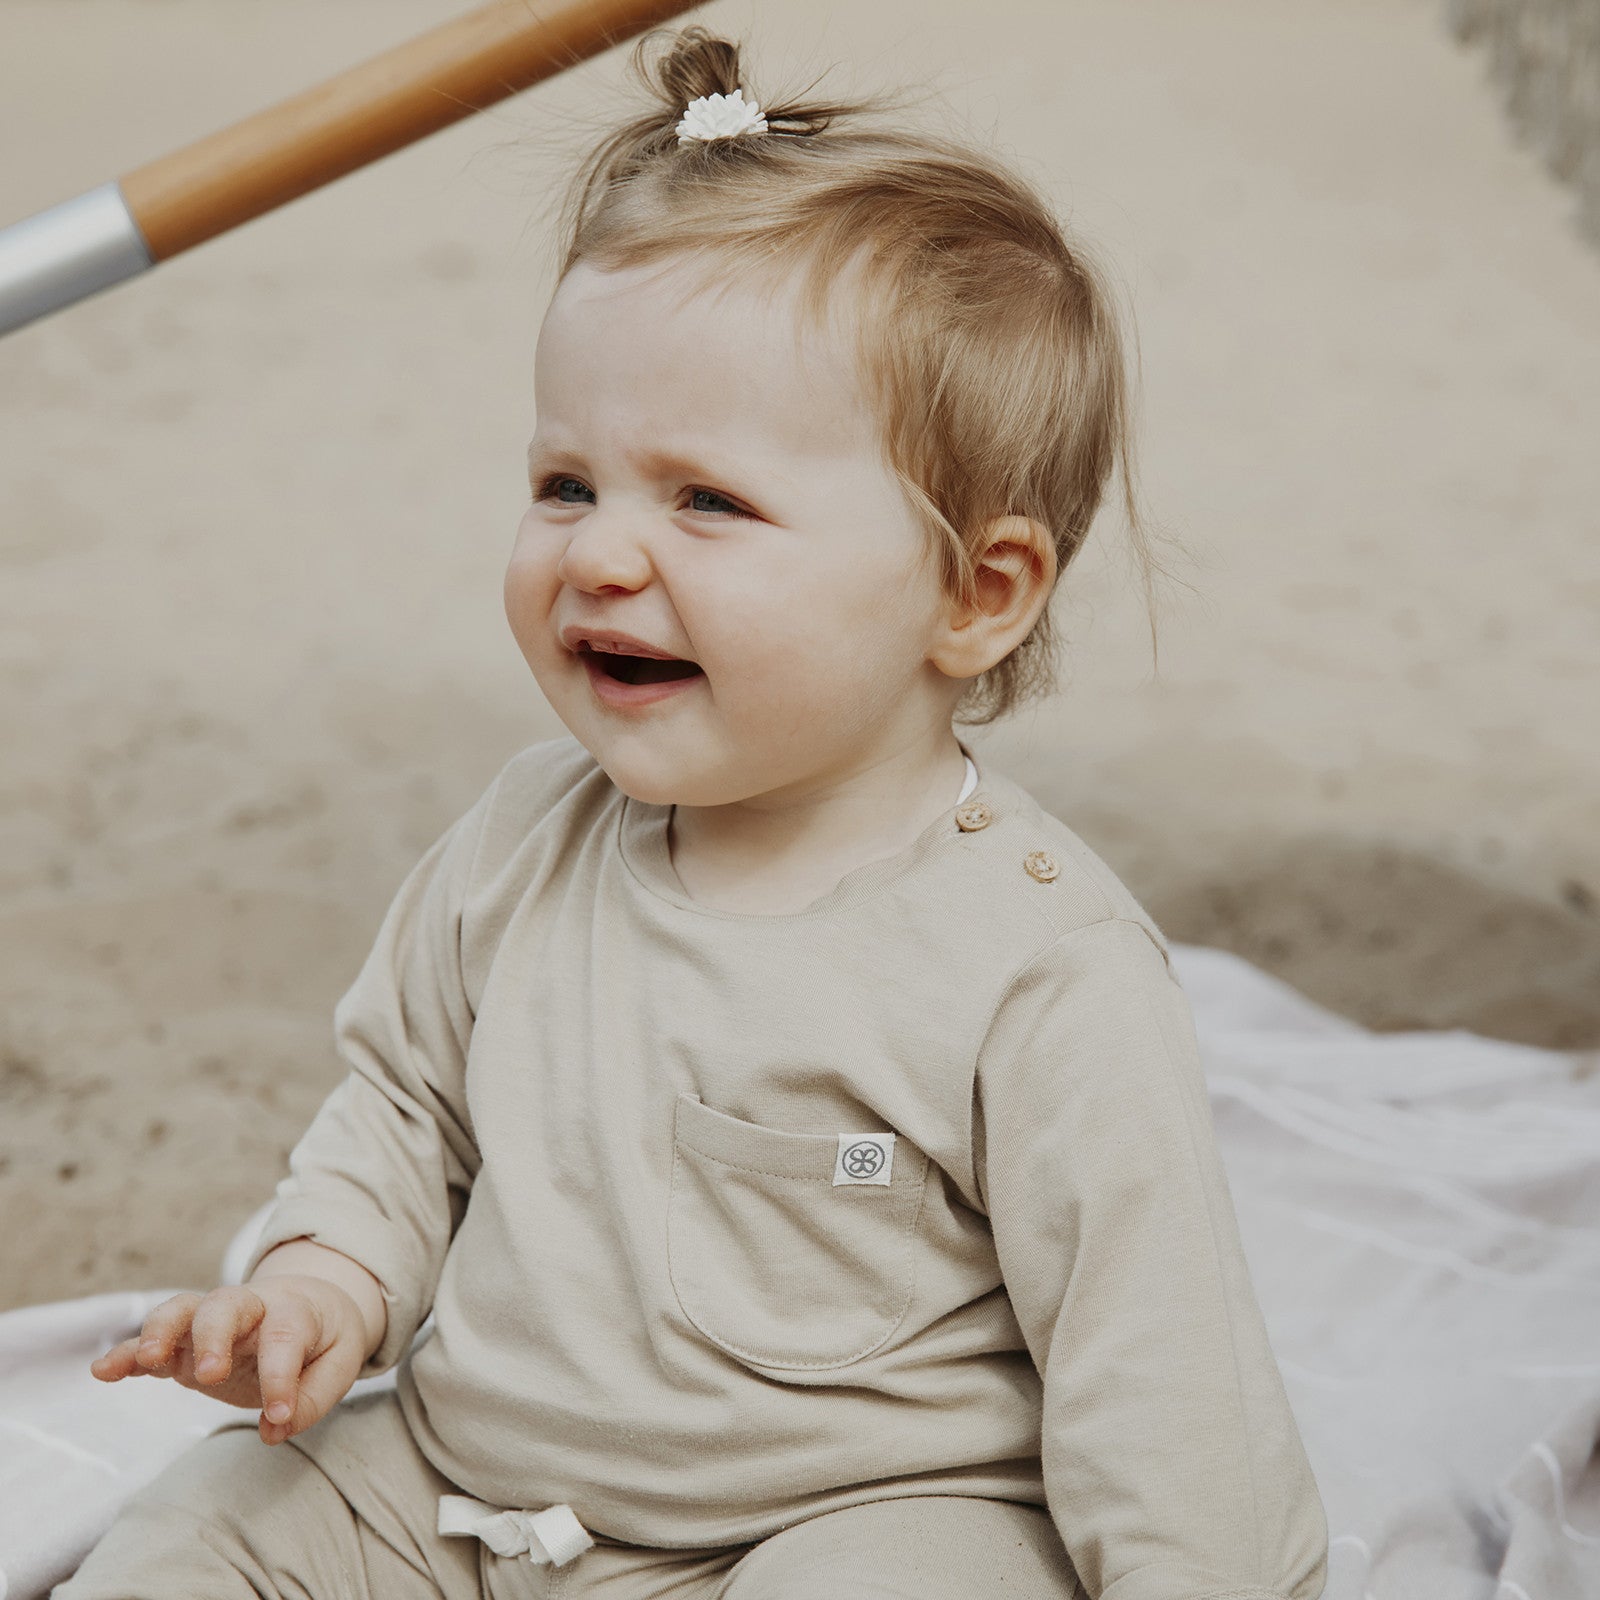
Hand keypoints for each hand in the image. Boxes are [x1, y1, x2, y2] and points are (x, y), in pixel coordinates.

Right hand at [90, 1276, 369, 1443]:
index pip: (286, 1337)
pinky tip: (103, 1371)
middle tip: (211, 1374)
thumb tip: (275, 1429)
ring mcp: (212, 1323)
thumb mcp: (339, 1364)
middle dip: (214, 1336)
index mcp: (296, 1311)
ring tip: (147, 1359)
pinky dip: (127, 1352)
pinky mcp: (185, 1345)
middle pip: (225, 1304)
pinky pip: (151, 1341)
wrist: (312, 1302)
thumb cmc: (324, 1338)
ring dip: (161, 1330)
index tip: (279, 1417)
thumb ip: (313, 1398)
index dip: (281, 1378)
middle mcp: (250, 1308)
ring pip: (182, 1310)